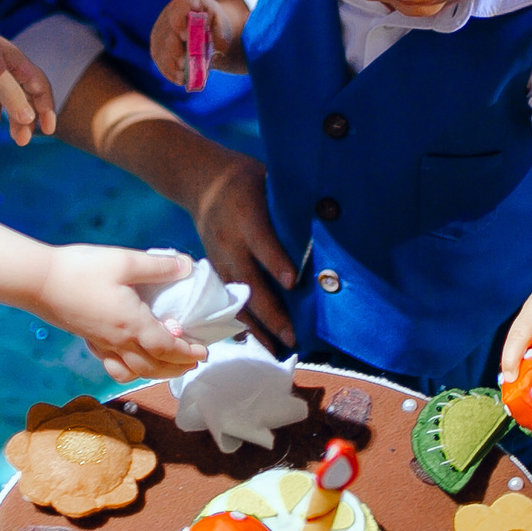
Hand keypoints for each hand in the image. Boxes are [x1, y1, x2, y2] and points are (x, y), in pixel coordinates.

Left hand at [0, 0, 55, 144]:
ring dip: (14, 117)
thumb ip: (12, 96)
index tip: (48, 130)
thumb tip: (29, 120)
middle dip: (29, 119)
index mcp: (18, 64)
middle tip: (24, 141)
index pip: (41, 88)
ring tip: (14, 137)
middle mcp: (10, 67)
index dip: (47, 109)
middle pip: (28, 96)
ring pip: (11, 98)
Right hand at [35, 245, 204, 380]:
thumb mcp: (125, 260)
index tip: (204, 352)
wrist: (37, 281)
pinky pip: (112, 365)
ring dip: (154, 373)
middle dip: (176, 368)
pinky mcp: (87, 340)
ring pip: (132, 372)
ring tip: (166, 364)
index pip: (167, 348)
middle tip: (192, 362)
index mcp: (132, 324)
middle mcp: (118, 341)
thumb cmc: (81, 269)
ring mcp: (100, 343)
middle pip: (153, 367)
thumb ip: (159, 266)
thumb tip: (187, 266)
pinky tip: (132, 356)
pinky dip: (129, 368)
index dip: (188, 352)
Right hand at [149, 0, 244, 84]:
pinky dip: (170, 73)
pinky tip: (181, 80)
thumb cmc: (213, 21)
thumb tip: (216, 53)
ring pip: (161, 52)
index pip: (178, 11)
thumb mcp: (221, 22)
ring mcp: (160, 34)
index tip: (186, 35)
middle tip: (183, 63)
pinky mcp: (158, 50)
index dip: (179, 23)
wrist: (205, 25)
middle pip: (167, 36)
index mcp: (184, 4)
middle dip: (175, 51)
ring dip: (172, 66)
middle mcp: (167, 18)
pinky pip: (161, 63)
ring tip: (183, 77)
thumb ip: (219, 33)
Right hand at [189, 152, 296, 349]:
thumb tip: (333, 216)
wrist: (199, 180)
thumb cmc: (246, 179)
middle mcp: (230, 242)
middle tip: (292, 337)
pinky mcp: (214, 270)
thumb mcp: (269, 179)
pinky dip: (240, 322)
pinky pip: (226, 300)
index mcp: (247, 215)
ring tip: (278, 350)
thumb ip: (292, 204)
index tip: (294, 283)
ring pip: (236, 299)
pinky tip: (257, 342)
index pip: (263, 242)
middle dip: (271, 312)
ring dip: (257, 327)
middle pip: (249, 282)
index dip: (277, 263)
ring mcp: (219, 258)